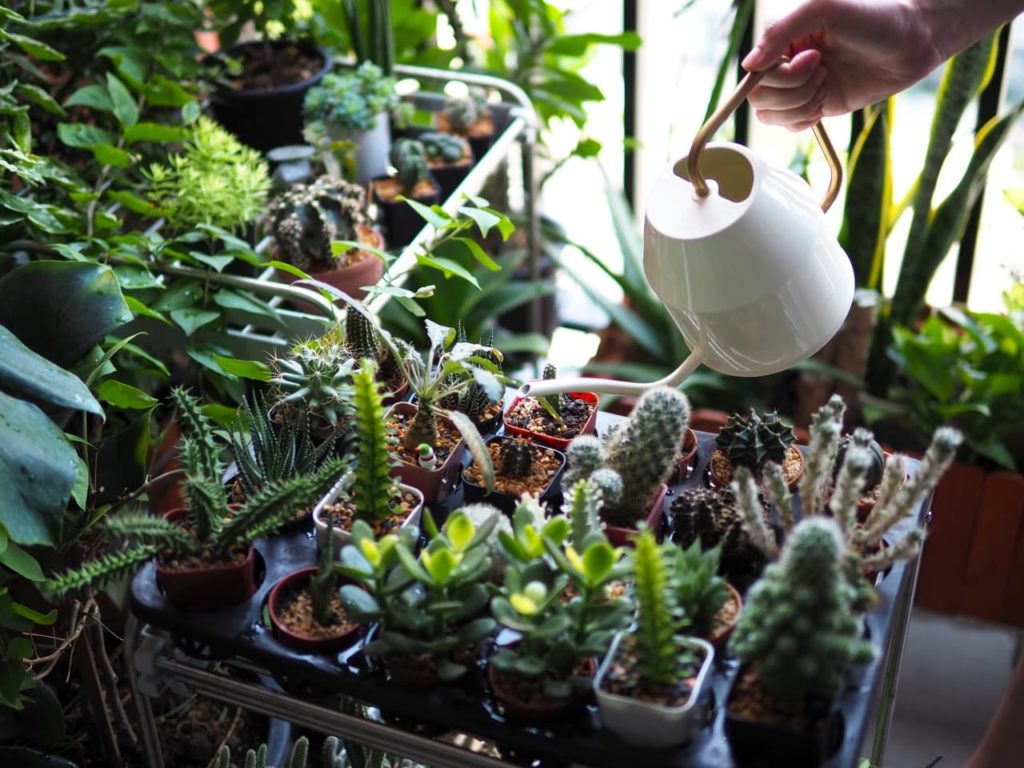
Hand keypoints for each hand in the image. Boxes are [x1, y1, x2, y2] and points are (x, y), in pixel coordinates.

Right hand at [742, 0, 943, 130]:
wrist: (914, 43)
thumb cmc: (874, 17)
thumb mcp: (823, 8)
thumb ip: (780, 30)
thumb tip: (749, 66)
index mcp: (784, 40)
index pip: (755, 72)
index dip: (780, 74)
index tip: (814, 58)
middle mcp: (788, 64)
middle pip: (760, 96)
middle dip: (793, 89)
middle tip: (824, 69)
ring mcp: (801, 87)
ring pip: (772, 114)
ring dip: (801, 104)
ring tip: (827, 84)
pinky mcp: (817, 106)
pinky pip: (790, 126)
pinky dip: (803, 120)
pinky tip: (824, 104)